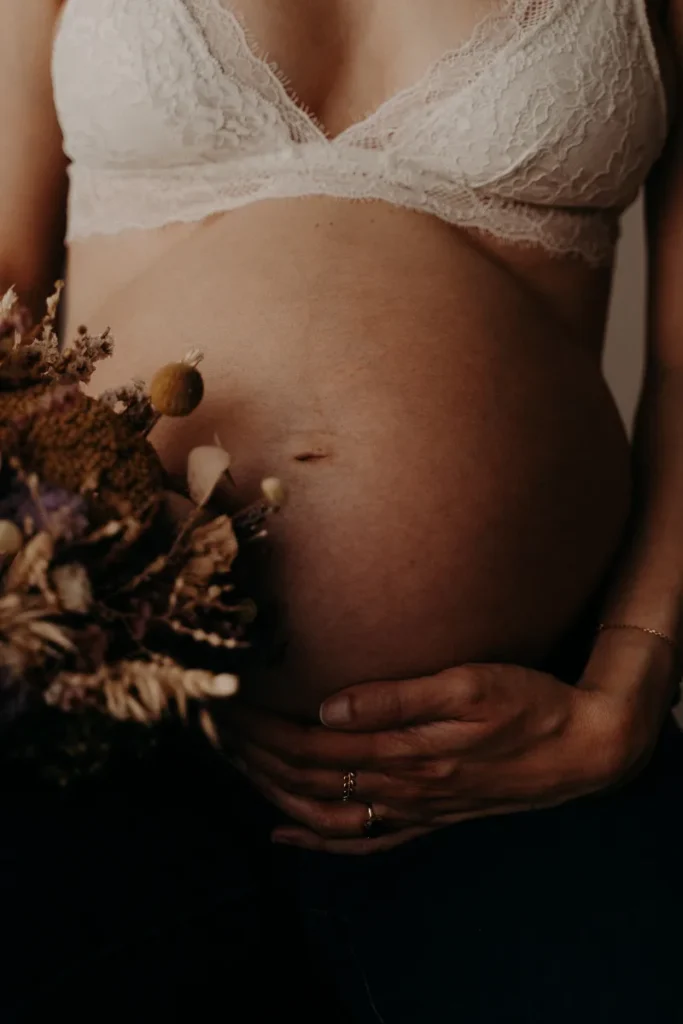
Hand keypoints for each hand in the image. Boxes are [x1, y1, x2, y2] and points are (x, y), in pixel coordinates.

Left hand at [224, 659, 649, 854]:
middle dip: (252, 753)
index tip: (224, 703)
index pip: (310, 744)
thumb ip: (396, 698)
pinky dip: (316, 841)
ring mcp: (413, 809)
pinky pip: (361, 839)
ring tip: (233, 764)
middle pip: (307, 779)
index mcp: (404, 751)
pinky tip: (285, 833)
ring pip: (323, 812)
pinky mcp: (426, 818)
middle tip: (212, 726)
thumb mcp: (468, 685)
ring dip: (272, 790)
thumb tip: (327, 709)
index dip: (262, 726)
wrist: (578, 749)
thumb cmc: (527, 705)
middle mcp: (401, 787)